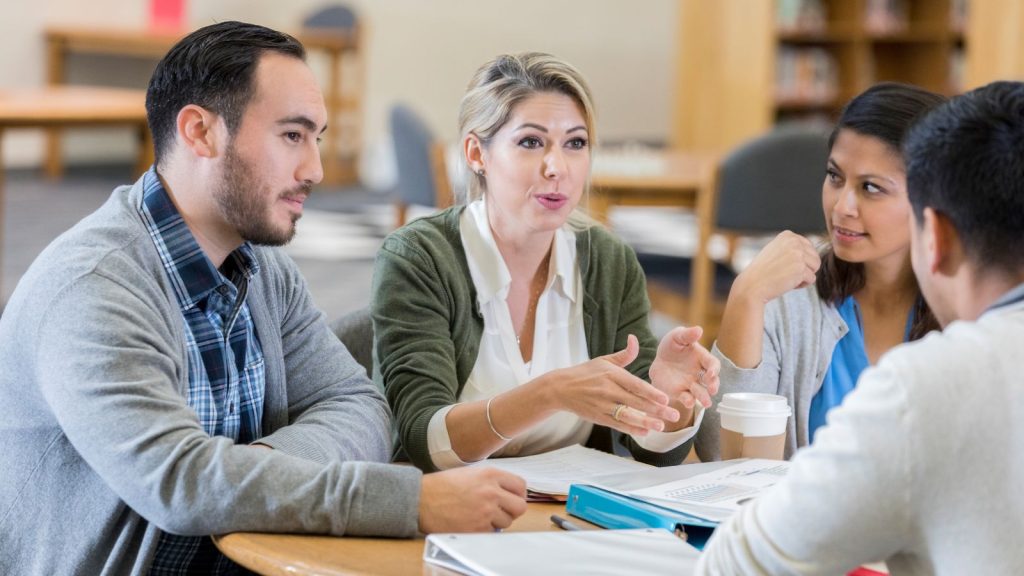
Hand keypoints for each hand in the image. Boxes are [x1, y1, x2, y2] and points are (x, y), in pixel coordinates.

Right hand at [418, 467, 527, 532]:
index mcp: (490, 474)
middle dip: (512, 510)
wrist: (421, 499)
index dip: (518, 494)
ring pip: (507, 522)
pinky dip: (485, 530)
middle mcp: (491, 492)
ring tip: (481, 515)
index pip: (521, 486)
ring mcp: (485, 512)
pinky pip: (492, 533)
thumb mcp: (471, 473)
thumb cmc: (442, 485)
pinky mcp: (477, 528)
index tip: (511, 498)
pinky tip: (472, 522)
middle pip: (520, 506)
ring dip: (497, 521)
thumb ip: (492, 480)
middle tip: (502, 510)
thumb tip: (509, 492)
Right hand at [547, 335, 680, 436]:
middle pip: (635, 401)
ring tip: (661, 426)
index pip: (635, 385)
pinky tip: (645, 431)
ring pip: (627, 415)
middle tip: (674, 415)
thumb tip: (635, 339)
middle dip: (656, 409)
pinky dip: (631, 428)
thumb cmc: (586, 373)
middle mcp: (607, 390)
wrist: (560, 388)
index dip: (651, 392)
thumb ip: (624, 354)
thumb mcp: (604, 360)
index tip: (666, 398)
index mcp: (611, 374)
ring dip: (645, 421)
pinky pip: (617, 424)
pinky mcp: (598, 417)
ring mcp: (602, 405)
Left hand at [649, 326, 720, 417]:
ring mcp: (691, 384)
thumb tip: (699, 329)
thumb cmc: (672, 346)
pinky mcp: (680, 393)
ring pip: (701, 393)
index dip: (714, 369)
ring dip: (704, 397)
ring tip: (706, 403)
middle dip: (713, 386)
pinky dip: (689, 401)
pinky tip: (689, 402)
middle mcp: (699, 373)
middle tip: (712, 390)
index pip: (713, 364)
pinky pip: (687, 398)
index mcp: (701, 358)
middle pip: (711, 381)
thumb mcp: (676, 337)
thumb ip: (687, 334)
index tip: (711, 373)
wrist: (658, 361)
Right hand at [733, 231, 819, 304]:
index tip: (783, 265)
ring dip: (803, 276)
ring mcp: (798, 254)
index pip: (809, 248)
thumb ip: (792, 247)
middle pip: (814, 257)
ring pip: (815, 268)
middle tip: (785, 273)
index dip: (799, 261)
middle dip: (804, 268)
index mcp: (788, 235)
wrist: (752, 285)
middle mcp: (794, 241)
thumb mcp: (776, 250)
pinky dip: (801, 285)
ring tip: (787, 277)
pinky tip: (787, 283)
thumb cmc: (763, 271)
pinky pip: (812, 279)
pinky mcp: (801, 268)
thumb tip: (811, 250)